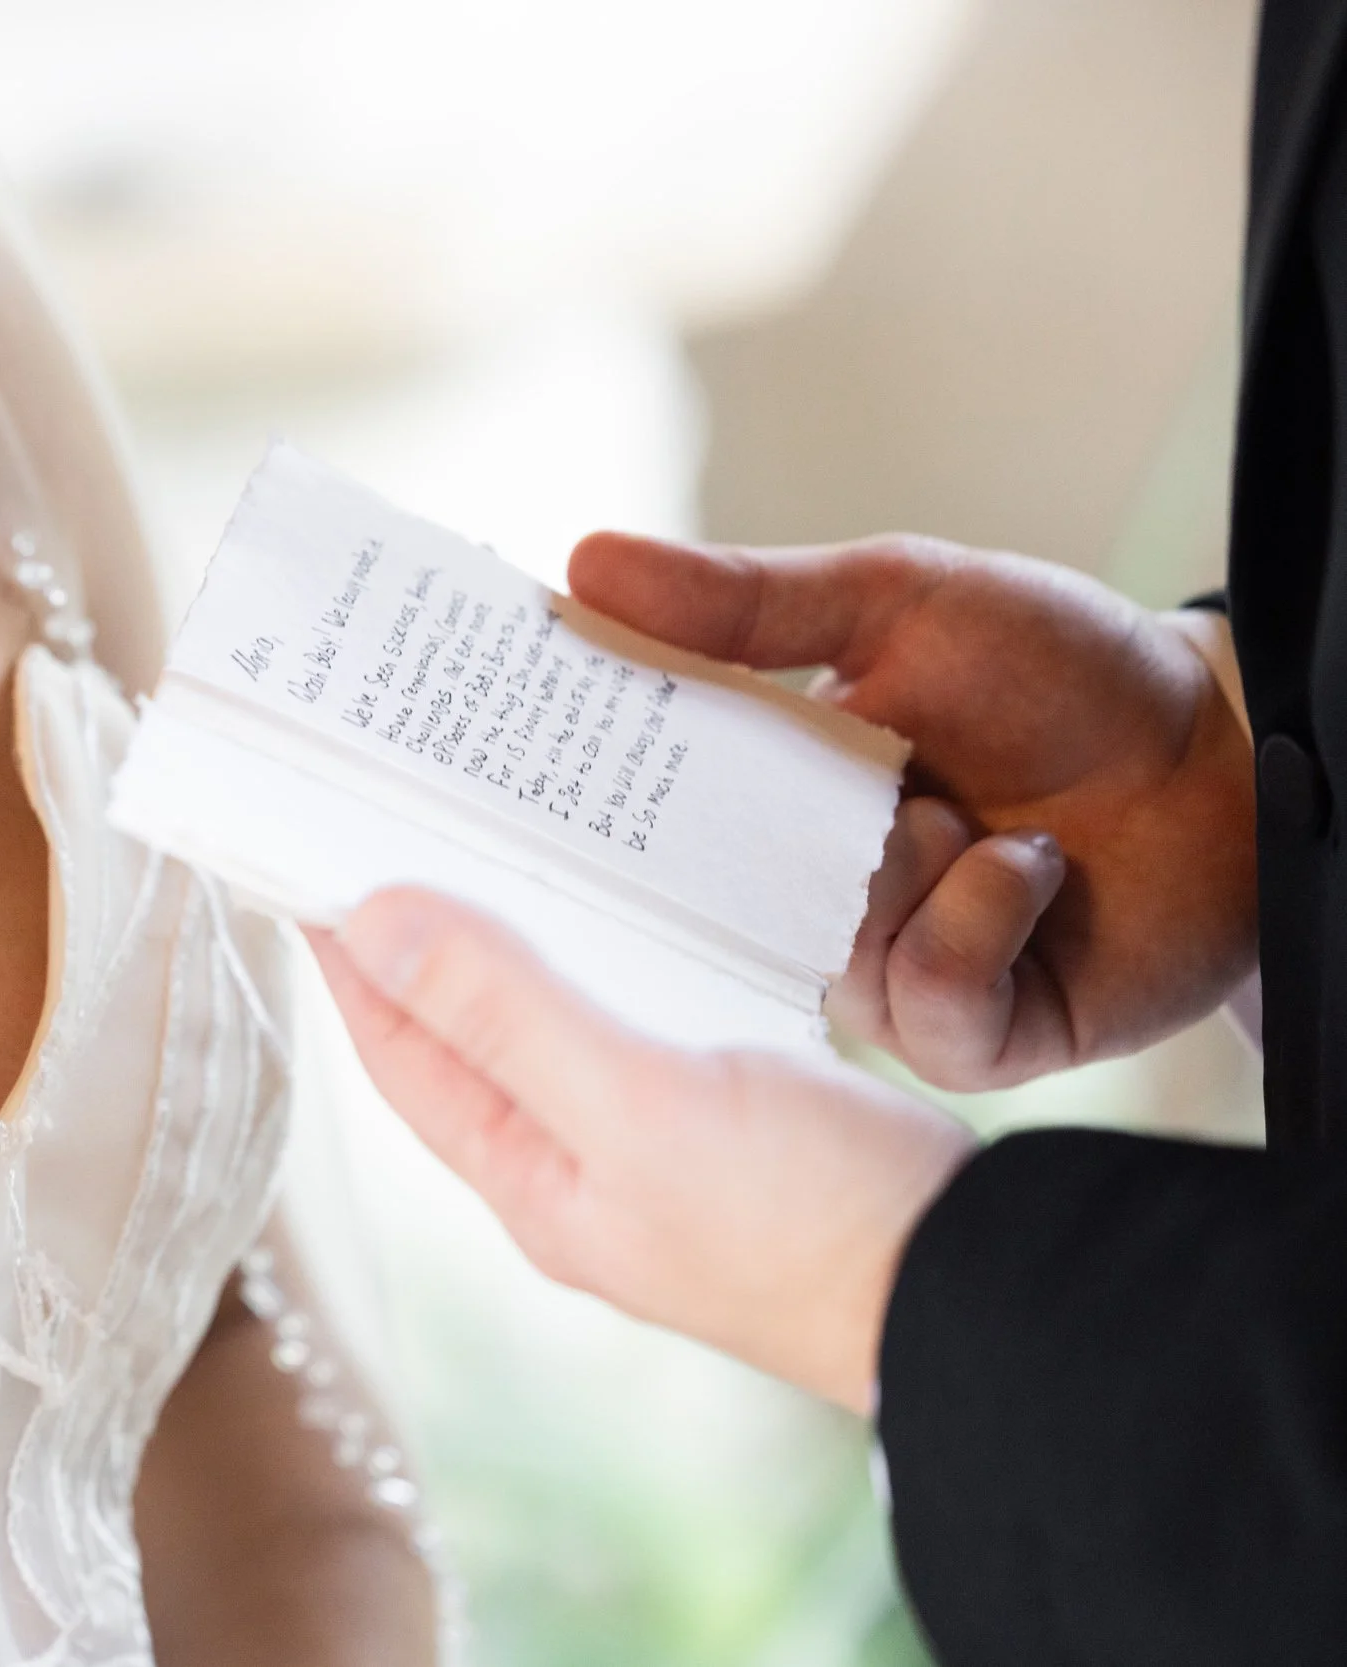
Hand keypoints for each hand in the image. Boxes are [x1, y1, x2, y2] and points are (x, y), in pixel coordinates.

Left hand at [312, 888, 975, 1413]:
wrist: (992, 1295)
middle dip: (426, 932)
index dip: (347, 955)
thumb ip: (507, 1014)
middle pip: (470, 1029)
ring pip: (557, 1014)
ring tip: (495, 831)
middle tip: (394, 820)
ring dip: (521, 930)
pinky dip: (618, 947)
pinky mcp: (737, 1115)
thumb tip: (374, 924)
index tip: (303, 857)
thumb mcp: (640, 1106)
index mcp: (533, 1178)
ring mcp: (660, 1144)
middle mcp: (580, 1166)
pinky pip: (643, 1012)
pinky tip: (629, 893)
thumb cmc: (809, 1223)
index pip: (401, 1050)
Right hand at [570, 532, 1256, 1088]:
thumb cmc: (1062, 670)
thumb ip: (744, 600)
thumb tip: (585, 561)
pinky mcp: (966, 1033)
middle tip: (752, 786)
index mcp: (767, 791)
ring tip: (960, 807)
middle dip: (726, 845)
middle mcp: (808, 891)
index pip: (642, 802)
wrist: (1227, 755)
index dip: (584, 784)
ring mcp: (883, 970)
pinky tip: (1028, 864)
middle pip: (706, 897)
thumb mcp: (895, 600)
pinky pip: (922, 998)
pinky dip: (974, 921)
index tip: (512, 752)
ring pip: (819, 947)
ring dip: (897, 867)